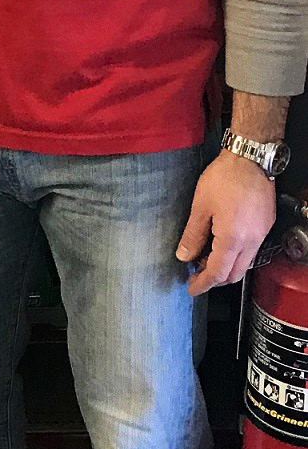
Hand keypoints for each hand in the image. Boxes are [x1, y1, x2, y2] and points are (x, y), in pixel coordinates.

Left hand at [176, 150, 275, 296]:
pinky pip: (251, 250)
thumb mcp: (200, 206)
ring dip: (225, 267)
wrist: (250, 159)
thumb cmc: (224, 178)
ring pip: (244, 264)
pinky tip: (222, 244)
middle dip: (215, 279)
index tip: (192, 289)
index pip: (217, 273)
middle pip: (234, 274)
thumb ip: (193, 235)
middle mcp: (251, 241)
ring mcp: (261, 234)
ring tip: (205, 258)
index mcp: (232, 239)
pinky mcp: (265, 225)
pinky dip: (236, 255)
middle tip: (196, 275)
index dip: (203, 284)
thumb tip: (184, 256)